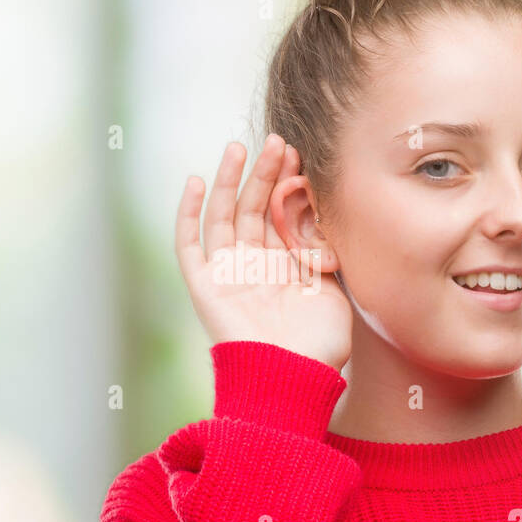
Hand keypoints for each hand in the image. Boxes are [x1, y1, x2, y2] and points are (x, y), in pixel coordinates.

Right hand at [175, 133, 351, 370]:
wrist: (293, 380)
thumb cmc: (320, 344)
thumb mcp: (332, 287)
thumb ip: (324, 250)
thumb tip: (329, 209)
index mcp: (283, 267)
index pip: (280, 214)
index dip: (288, 183)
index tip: (301, 154)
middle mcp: (253, 267)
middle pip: (253, 209)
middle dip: (264, 174)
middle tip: (278, 141)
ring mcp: (227, 275)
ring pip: (224, 217)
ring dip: (230, 181)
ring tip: (239, 147)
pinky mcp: (203, 287)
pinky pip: (189, 245)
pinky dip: (189, 213)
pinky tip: (197, 181)